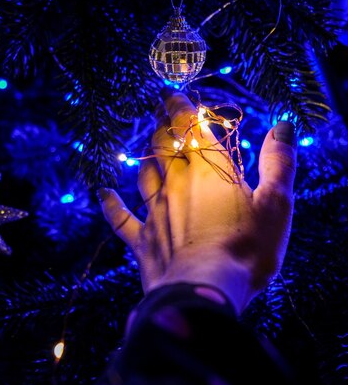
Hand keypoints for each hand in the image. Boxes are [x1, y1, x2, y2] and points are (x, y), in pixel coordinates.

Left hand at [98, 90, 296, 315]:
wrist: (205, 290)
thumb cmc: (246, 249)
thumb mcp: (276, 205)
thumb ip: (278, 163)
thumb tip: (282, 126)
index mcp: (210, 171)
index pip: (191, 128)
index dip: (181, 108)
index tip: (172, 94)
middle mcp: (177, 183)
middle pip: (164, 145)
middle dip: (163, 126)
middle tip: (161, 114)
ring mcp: (155, 211)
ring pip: (145, 173)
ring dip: (146, 156)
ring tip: (148, 145)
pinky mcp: (142, 239)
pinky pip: (120, 218)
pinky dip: (111, 204)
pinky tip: (103, 194)